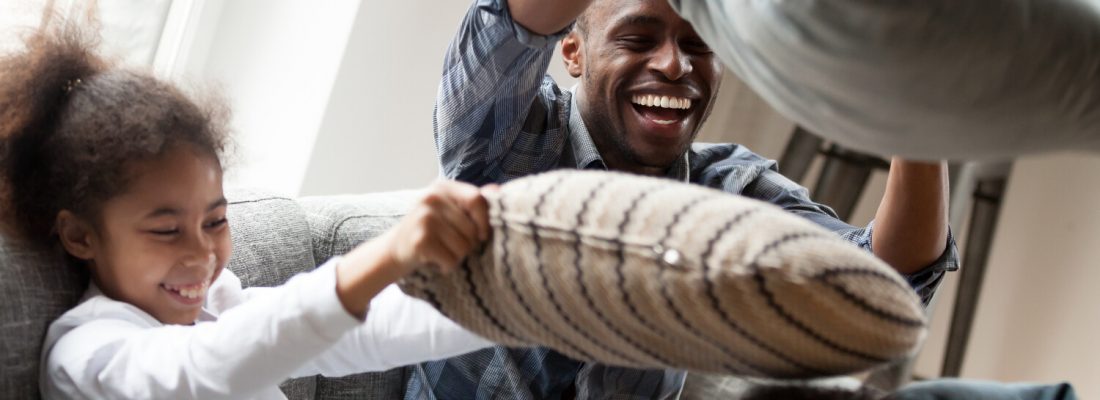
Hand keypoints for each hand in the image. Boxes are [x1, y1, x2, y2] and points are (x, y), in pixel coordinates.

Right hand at [334, 180, 493, 317]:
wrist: (394, 249)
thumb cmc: (431, 230)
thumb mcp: (450, 210)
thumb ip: (473, 201)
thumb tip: (498, 190)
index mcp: (443, 187)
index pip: (477, 199)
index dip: (485, 221)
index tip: (481, 235)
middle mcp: (431, 198)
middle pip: (472, 229)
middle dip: (470, 245)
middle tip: (454, 246)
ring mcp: (424, 218)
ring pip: (464, 247)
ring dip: (458, 256)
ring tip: (444, 252)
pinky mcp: (420, 240)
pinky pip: (451, 259)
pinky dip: (448, 266)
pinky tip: (436, 260)